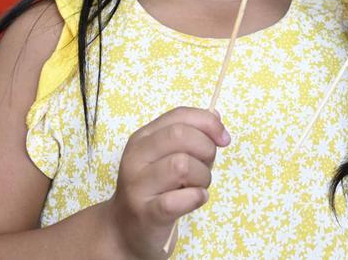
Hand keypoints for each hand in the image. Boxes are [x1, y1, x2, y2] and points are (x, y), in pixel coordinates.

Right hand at [106, 107, 229, 258]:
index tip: (223, 139)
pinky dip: (197, 197)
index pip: (178, 116)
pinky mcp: (147, 213)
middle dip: (206, 149)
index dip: (208, 122)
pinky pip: (179, 199)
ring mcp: (138, 186)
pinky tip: (196, 199)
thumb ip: (189, 135)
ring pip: (182, 165)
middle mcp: (136, 157)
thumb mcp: (165, 157)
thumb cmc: (153, 191)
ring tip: (198, 186)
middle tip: (206, 167)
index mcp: (142, 138)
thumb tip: (216, 116)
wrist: (124, 231)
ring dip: (202, 176)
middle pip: (180, 135)